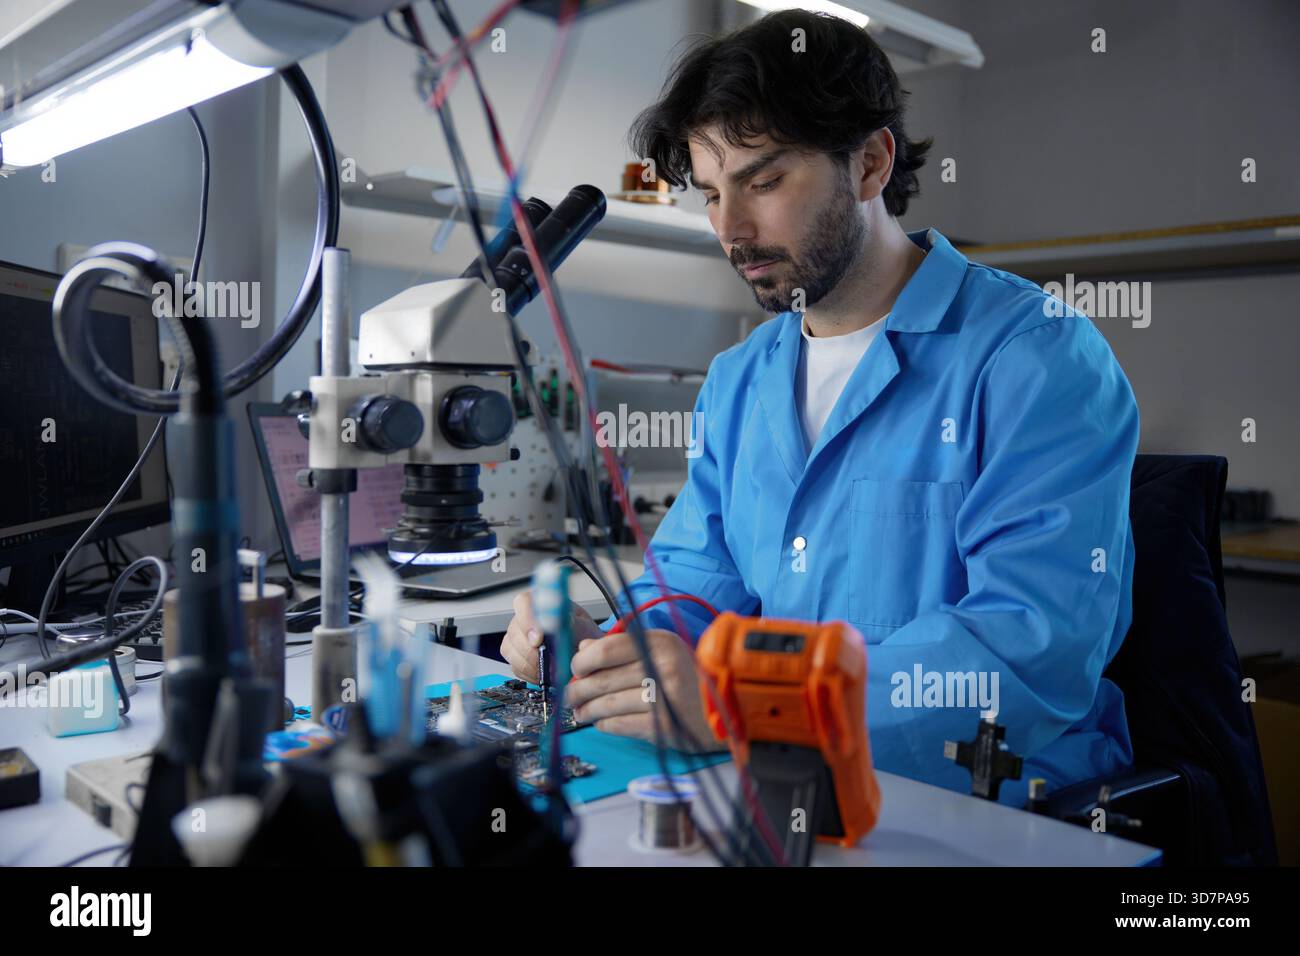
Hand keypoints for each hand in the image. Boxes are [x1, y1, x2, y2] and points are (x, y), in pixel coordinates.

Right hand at [500, 589, 601, 682]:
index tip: (538, 639)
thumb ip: (569, 623)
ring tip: (551, 668)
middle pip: (514, 630)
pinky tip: (546, 673)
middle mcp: (525, 618)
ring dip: (531, 664)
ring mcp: (517, 637)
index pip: (523, 603)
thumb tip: (555, 621)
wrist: (584, 651)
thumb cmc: (582, 635)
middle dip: (531, 649)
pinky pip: (515, 666)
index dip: (527, 621)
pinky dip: (531, 674)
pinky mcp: (515, 656)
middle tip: (549, 659)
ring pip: (511, 650)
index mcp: (541, 603)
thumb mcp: (583, 626)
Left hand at [564, 628, 719, 752]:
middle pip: (602, 679)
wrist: (732, 708)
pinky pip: (621, 725)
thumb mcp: (663, 652)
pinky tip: (602, 722)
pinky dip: (605, 725)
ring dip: (587, 710)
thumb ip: (624, 648)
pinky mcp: (664, 726)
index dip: (583, 661)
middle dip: (578, 690)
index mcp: (661, 643)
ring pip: (608, 704)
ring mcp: (664, 698)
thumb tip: (585, 650)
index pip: (607, 649)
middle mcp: (662, 667)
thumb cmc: (692, 679)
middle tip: (570, 696)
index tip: (575, 669)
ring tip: (580, 712)